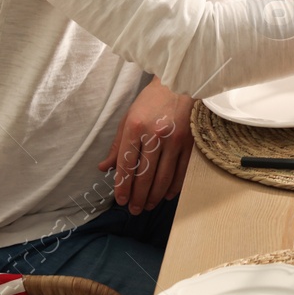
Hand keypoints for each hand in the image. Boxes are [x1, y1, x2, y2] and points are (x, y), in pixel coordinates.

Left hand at [99, 77, 193, 213]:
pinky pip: (181, 171)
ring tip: (147, 206)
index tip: (121, 200)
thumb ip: (117, 146)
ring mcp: (174, 140)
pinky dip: (173, 186)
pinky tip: (166, 195)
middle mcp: (155, 135)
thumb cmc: (151, 101)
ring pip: (163, 177)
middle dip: (138, 196)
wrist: (179, 83)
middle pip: (145, 175)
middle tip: (134, 210)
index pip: (127, 164)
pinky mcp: (189, 142)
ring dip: (154, 196)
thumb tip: (104, 169)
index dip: (123, 186)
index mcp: (135, 127)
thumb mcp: (129, 118)